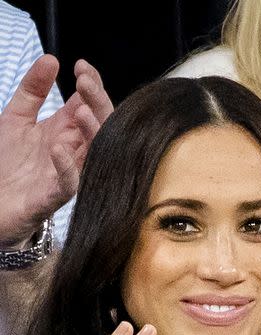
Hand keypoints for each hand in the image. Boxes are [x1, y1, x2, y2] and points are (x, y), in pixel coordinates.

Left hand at [0, 55, 112, 245]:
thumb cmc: (6, 165)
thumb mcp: (15, 118)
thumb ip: (32, 91)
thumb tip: (51, 59)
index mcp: (66, 131)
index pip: (89, 105)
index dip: (91, 85)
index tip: (80, 66)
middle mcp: (73, 150)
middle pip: (100, 125)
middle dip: (97, 102)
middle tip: (84, 81)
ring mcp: (68, 173)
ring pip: (94, 153)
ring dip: (91, 131)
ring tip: (78, 110)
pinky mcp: (55, 196)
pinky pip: (70, 183)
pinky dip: (67, 166)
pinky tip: (58, 148)